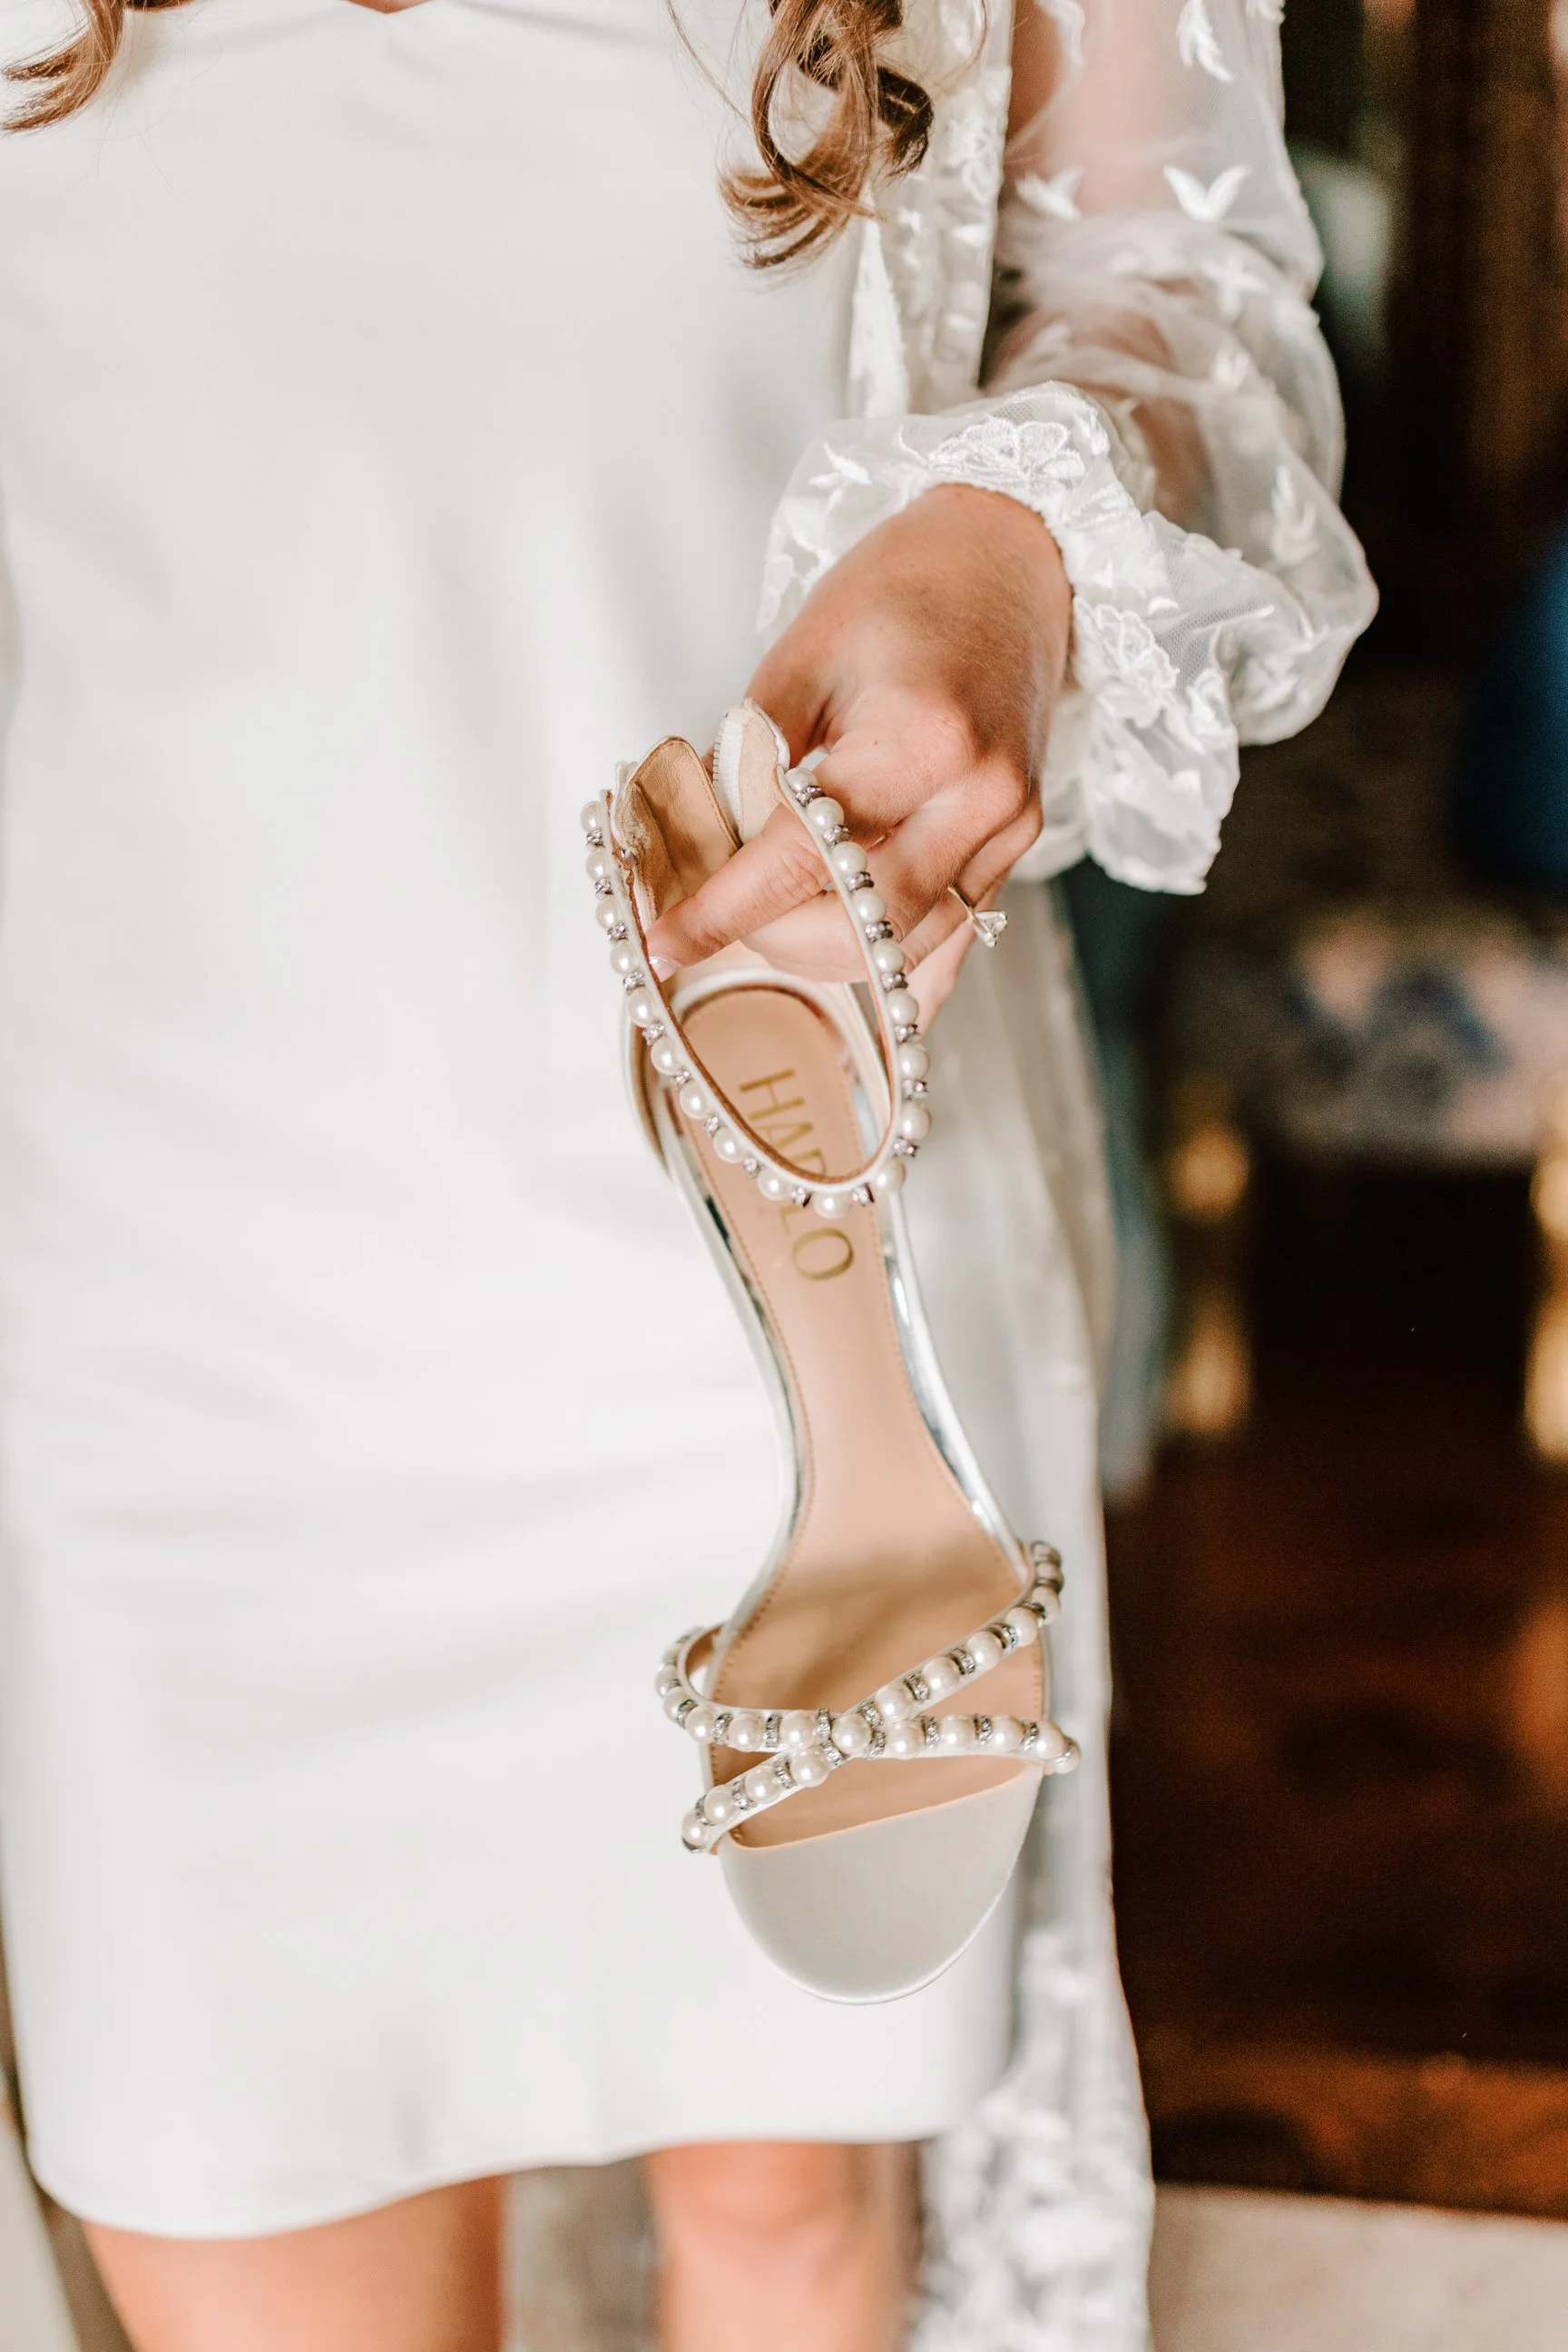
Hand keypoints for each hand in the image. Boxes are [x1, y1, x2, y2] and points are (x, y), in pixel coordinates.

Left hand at [644, 484, 1071, 997]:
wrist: (1011, 555)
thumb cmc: (905, 587)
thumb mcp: (803, 654)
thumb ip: (751, 757)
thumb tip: (697, 845)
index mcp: (919, 739)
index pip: (799, 859)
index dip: (722, 913)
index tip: (666, 945)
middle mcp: (976, 796)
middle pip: (863, 927)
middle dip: (776, 941)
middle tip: (719, 923)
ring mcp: (1007, 826)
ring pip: (909, 947)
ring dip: (831, 959)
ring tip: (770, 934)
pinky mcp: (1018, 839)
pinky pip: (954, 933)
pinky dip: (896, 968)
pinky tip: (857, 997)